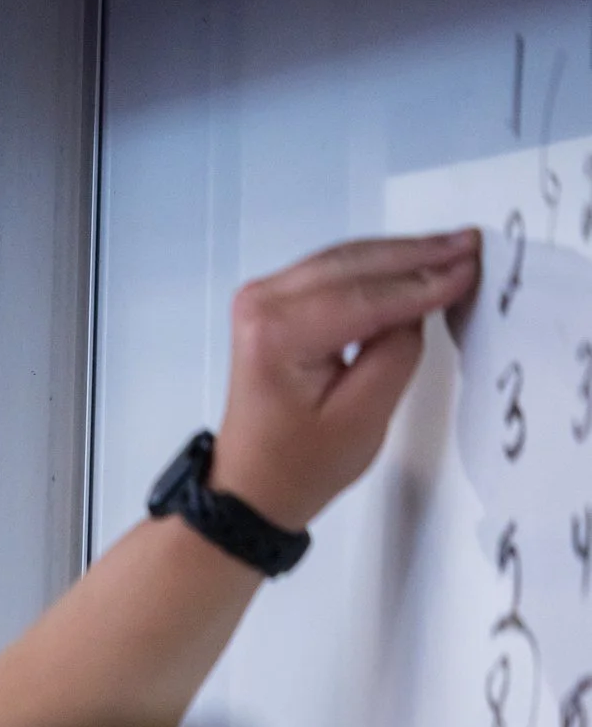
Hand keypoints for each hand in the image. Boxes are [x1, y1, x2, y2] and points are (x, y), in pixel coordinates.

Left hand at [212, 229, 481, 530]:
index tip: (472, 265)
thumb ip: (396, 351)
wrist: (254, 482)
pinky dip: (374, 268)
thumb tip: (419, 303)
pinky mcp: (271, 304)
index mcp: (277, 334)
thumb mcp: (364, 415)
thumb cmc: (302, 462)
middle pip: (353, 266)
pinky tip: (413, 264)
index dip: (423, 280)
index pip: (365, 296)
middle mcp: (261, 305)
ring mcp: (261, 300)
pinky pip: (332, 272)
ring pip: (344, 261)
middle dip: (415, 255)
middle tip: (470, 244)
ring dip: (399, 256)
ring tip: (454, 249)